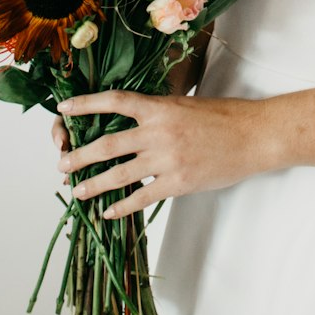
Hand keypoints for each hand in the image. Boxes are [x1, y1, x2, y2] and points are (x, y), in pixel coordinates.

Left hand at [55, 89, 272, 218]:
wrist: (253, 136)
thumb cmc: (223, 117)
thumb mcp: (185, 105)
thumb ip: (158, 114)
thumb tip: (133, 123)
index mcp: (159, 107)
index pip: (114, 102)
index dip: (86, 104)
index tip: (63, 110)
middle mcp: (158, 132)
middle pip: (107, 144)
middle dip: (80, 156)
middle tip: (61, 164)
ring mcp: (166, 159)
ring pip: (119, 174)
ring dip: (93, 184)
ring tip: (76, 191)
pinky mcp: (178, 182)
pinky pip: (142, 197)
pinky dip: (122, 206)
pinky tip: (108, 212)